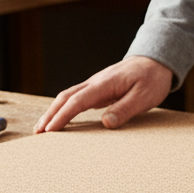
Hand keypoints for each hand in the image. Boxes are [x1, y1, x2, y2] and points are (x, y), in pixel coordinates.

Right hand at [33, 56, 172, 132]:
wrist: (155, 60)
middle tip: (38, 132)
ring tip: (43, 128)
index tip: (51, 130)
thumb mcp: (144, 96)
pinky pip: (76, 98)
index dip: (62, 116)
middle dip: (50, 114)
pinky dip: (64, 108)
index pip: (77, 101)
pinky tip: (60, 118)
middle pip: (65, 97)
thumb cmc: (152, 79)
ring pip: (68, 96)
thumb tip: (105, 123)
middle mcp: (95, 82)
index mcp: (104, 84)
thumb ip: (125, 109)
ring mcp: (95, 84)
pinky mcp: (98, 88)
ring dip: (54, 111)